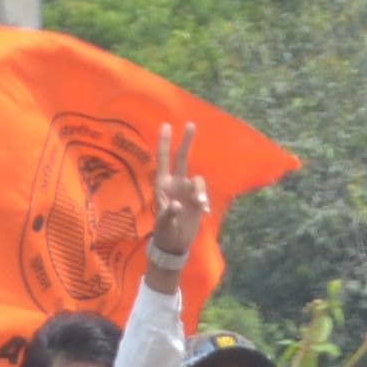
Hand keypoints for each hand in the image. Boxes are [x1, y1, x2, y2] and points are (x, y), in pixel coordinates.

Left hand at [144, 122, 204, 284]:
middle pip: (182, 158)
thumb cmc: (164, 231)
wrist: (175, 242)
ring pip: (198, 180)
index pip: (163, 159)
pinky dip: (205, 201)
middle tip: (191, 124)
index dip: (164, 142)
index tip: (166, 125)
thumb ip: (169, 214)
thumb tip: (178, 205)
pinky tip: (204, 212)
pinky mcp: (197, 200)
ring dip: (200, 191)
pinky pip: (204, 194)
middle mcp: (175, 183)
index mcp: (162, 184)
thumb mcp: (164, 224)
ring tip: (201, 206)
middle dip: (186, 141)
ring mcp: (187, 190)